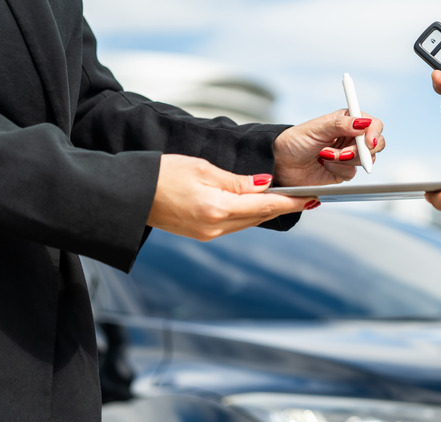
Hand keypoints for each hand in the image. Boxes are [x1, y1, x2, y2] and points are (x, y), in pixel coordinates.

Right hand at [147, 154, 317, 240]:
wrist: (128, 195)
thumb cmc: (161, 174)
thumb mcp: (202, 168)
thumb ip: (236, 181)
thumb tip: (265, 186)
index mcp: (216, 208)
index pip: (264, 206)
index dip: (291, 202)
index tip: (312, 198)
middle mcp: (214, 227)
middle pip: (259, 217)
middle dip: (284, 207)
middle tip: (308, 197)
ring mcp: (207, 234)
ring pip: (248, 222)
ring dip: (267, 212)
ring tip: (288, 200)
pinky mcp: (201, 234)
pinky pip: (234, 224)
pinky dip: (249, 215)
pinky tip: (258, 205)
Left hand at [273, 110, 384, 185]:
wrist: (281, 164)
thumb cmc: (295, 141)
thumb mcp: (317, 128)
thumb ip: (341, 124)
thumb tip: (363, 122)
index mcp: (347, 121)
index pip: (372, 124)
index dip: (374, 132)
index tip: (369, 142)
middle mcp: (351, 137)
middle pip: (376, 144)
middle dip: (361, 150)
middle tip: (344, 154)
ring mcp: (348, 156)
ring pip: (365, 160)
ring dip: (345, 159)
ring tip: (324, 156)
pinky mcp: (343, 171)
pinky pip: (352, 173)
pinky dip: (338, 170)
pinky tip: (324, 166)